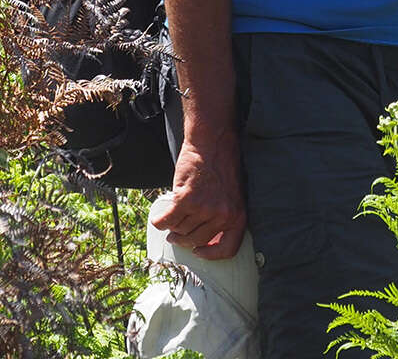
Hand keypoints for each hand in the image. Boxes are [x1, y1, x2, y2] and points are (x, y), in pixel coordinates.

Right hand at [149, 131, 246, 259]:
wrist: (212, 141)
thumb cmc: (221, 165)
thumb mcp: (232, 194)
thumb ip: (222, 216)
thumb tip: (202, 241)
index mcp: (238, 214)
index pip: (228, 249)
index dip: (211, 255)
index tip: (199, 252)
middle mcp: (222, 214)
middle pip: (196, 240)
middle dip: (184, 238)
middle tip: (176, 233)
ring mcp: (204, 208)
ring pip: (181, 229)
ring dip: (173, 225)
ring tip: (173, 215)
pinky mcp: (186, 200)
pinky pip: (167, 220)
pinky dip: (160, 221)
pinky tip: (159, 218)